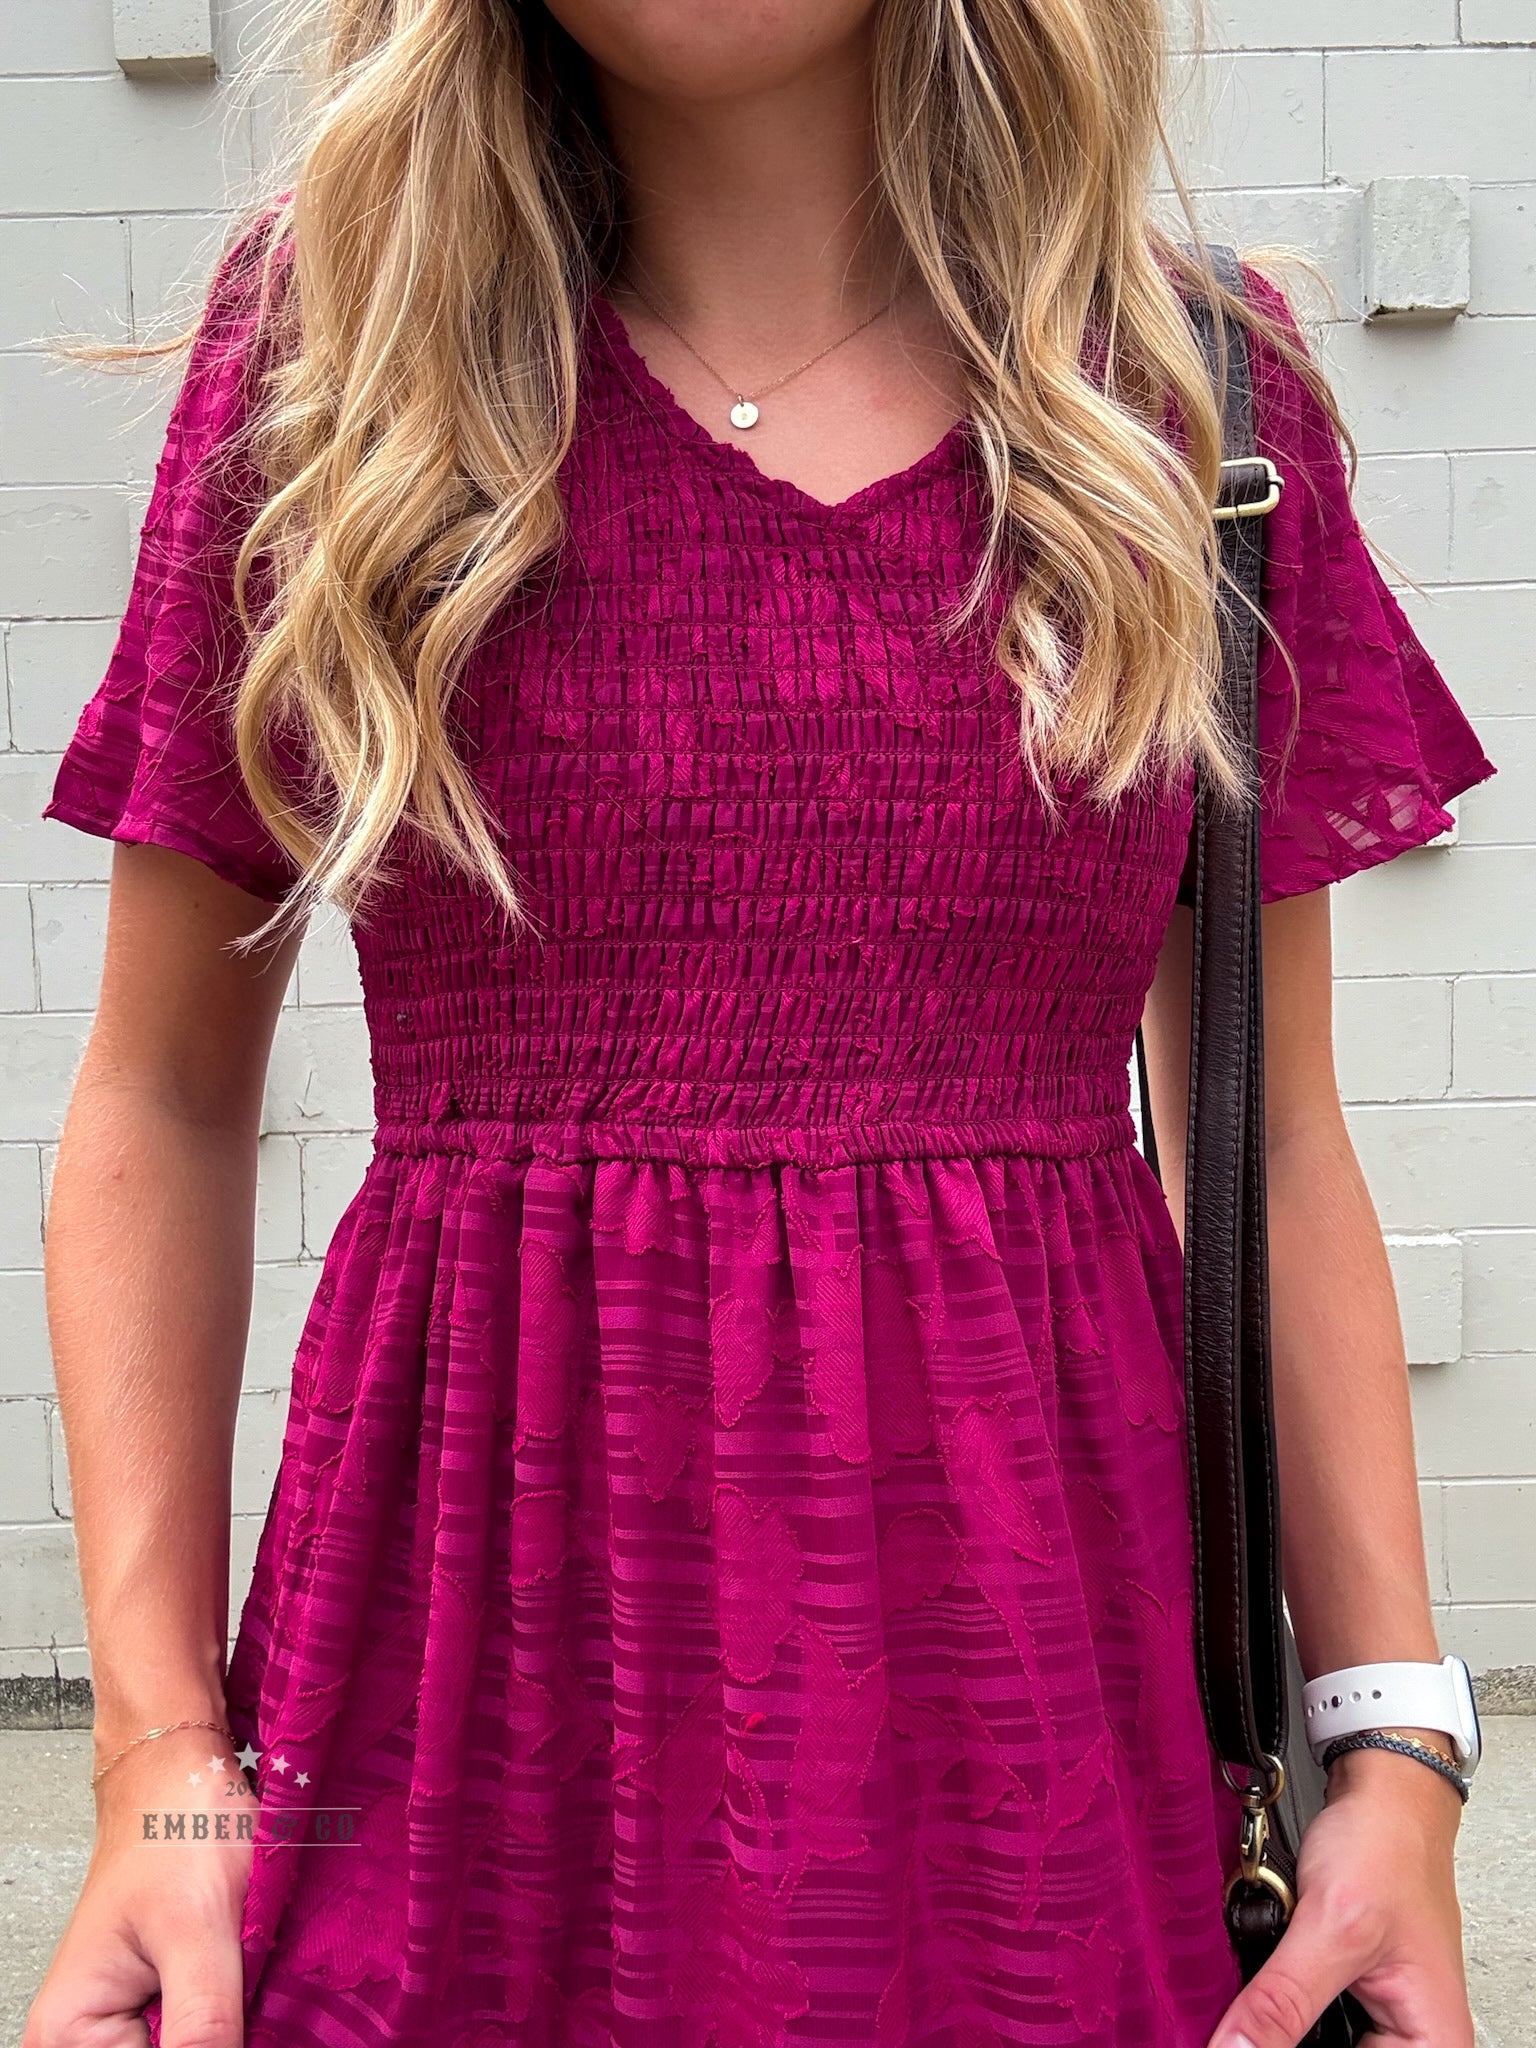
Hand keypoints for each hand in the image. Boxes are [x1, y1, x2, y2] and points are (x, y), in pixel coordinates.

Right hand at [23, 1724, 256, 2047]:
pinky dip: (238, 2004)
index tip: (236, 2008)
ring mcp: (130, 2022)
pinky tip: (245, 1965)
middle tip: (241, 1972)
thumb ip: (203, 2019)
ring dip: (234, 2016)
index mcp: (71, 2035)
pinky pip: (209, 2027)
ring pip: (203, 2044)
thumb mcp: (197, 1929)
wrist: (184, 1773)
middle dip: (223, 2030)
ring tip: (237, 1955)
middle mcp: (89, 2038)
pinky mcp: (167, 2002)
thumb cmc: (173, 1827)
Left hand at [1206, 1741, 1472, 2047]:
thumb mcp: (1330, 1927)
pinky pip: (1308, 2021)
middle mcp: (1411, 2040)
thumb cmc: (1387, 1847)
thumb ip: (1282, 2000)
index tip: (1237, 2042)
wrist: (1384, 1793)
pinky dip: (1279, 2003)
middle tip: (1240, 2013)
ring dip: (1277, 2019)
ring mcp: (1380, 2018)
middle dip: (1278, 2035)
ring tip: (1250, 1994)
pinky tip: (1260, 1986)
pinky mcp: (1351, 1993)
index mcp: (1429, 2044)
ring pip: (1313, 2042)